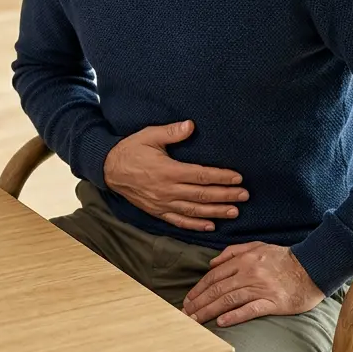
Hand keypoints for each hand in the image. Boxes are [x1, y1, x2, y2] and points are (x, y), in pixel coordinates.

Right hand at [102, 120, 246, 231]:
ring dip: (216, 212)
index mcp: (168, 171)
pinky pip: (179, 221)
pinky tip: (210, 226)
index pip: (201, 176)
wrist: (109, 169)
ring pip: (194, 210)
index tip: (238, 178)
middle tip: (244, 195)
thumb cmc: (131, 149)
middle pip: (202, 195)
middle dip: (225, 195)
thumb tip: (191, 125)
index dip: (221, 177)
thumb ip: (171, 132)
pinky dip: (195, 225)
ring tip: (234, 212)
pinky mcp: (157, 211)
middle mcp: (167, 190)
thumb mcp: (149, 135)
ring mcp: (162, 203)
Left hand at [182, 243, 323, 326]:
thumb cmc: (284, 258)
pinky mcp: (273, 302)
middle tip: (185, 313)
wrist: (313, 266)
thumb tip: (212, 263)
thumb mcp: (257, 246)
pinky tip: (221, 322)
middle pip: (217, 289)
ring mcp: (261, 288)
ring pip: (228, 300)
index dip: (199, 289)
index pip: (214, 276)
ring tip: (196, 319)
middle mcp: (248, 273)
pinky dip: (234, 316)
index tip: (189, 299)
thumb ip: (233, 252)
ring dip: (209, 310)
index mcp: (243, 260)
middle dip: (199, 302)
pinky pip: (250, 310)